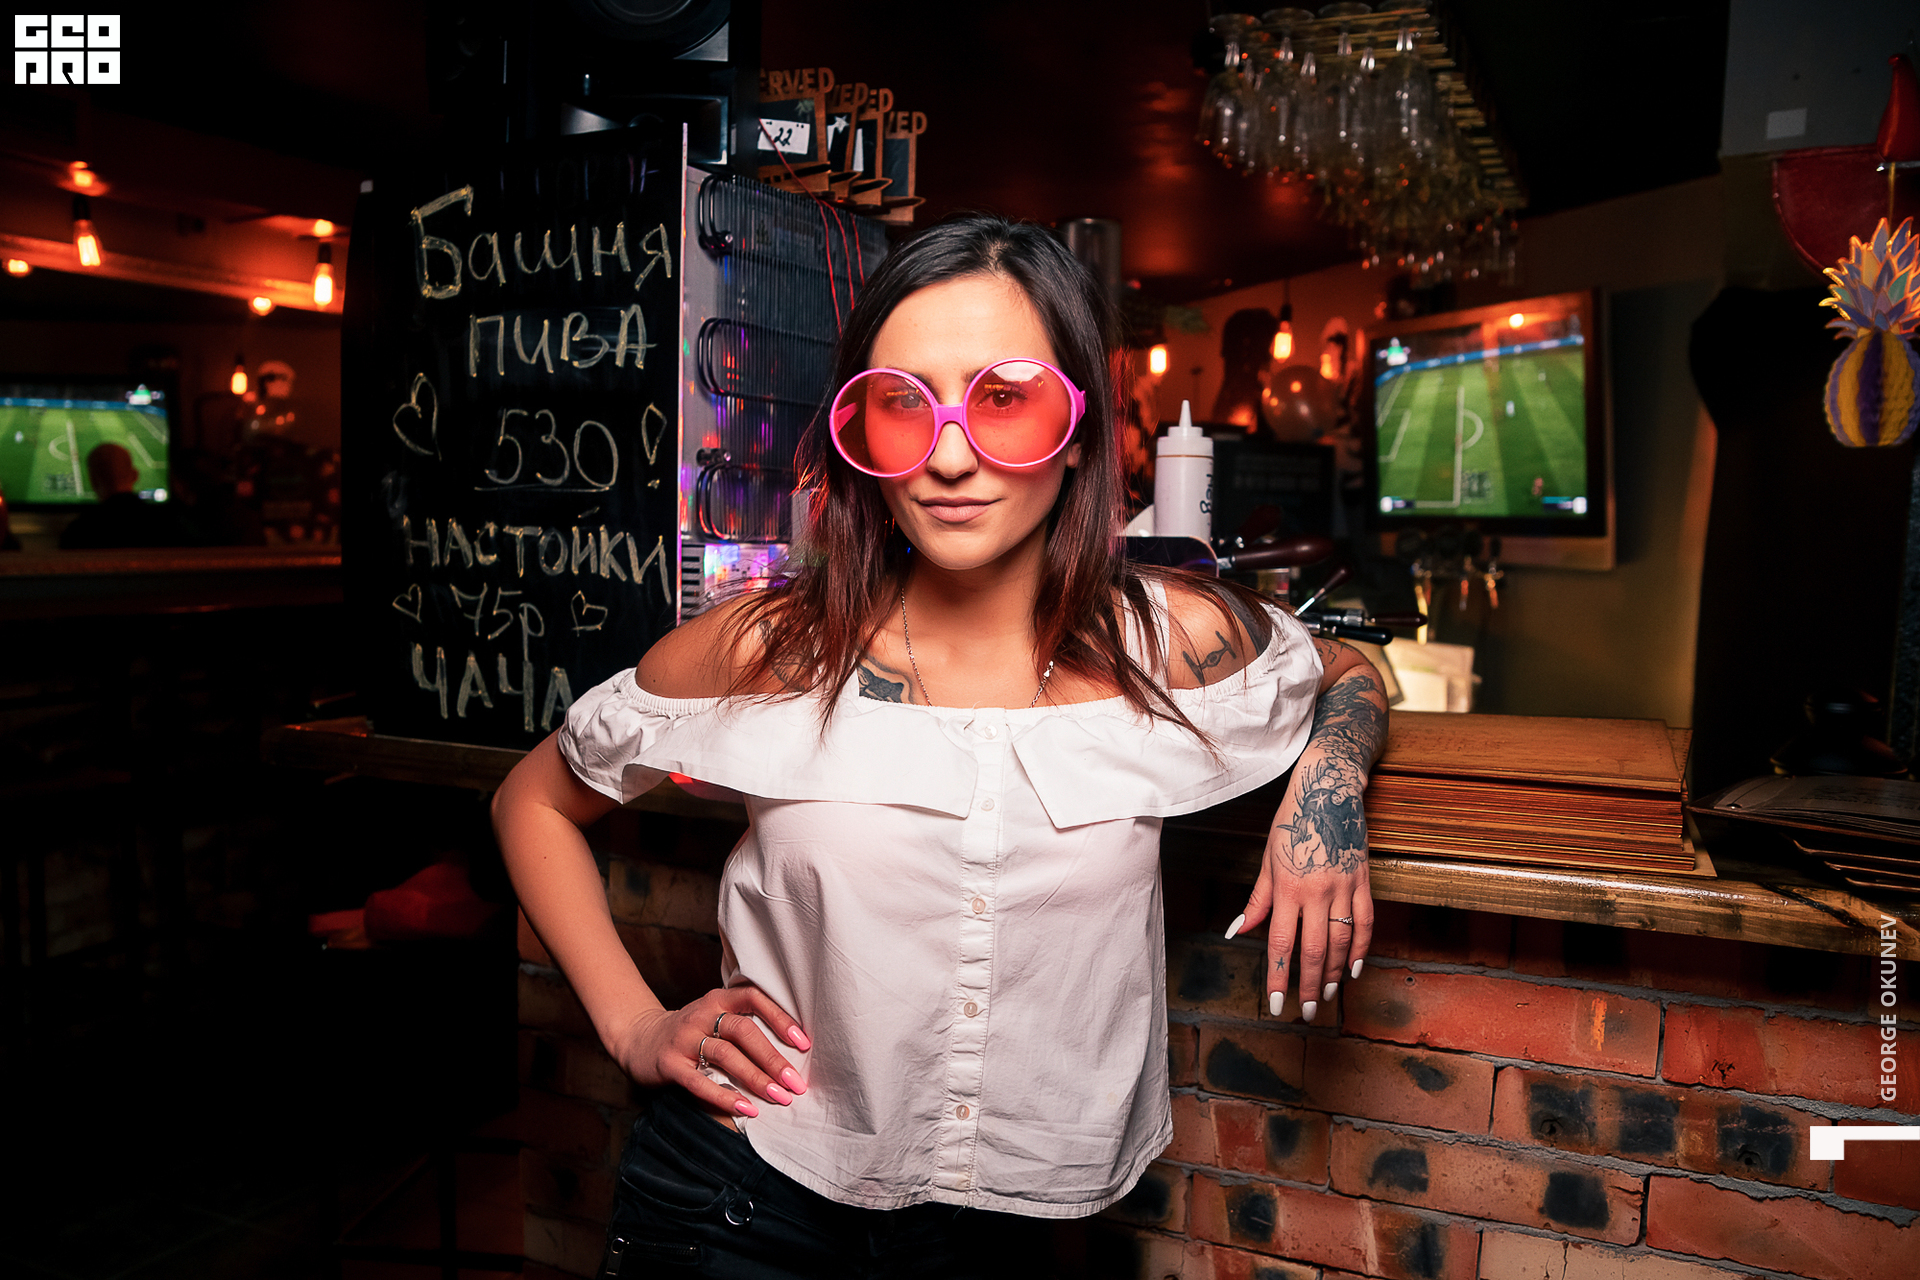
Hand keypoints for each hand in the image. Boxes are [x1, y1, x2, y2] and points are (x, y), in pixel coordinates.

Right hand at [612, 985, 811, 1118]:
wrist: (639, 1038)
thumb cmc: (691, 1031)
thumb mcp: (714, 1017)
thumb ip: (744, 1025)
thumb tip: (792, 1051)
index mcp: (718, 999)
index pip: (754, 999)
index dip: (780, 1018)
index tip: (803, 1043)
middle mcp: (702, 1014)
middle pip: (743, 1031)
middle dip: (773, 1058)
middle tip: (796, 1082)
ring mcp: (684, 1038)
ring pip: (725, 1055)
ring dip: (756, 1077)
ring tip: (778, 1096)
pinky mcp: (669, 1063)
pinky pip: (699, 1082)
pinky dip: (724, 1097)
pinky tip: (746, 1108)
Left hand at [1229, 752, 1374, 1021]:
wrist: (1327, 789)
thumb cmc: (1291, 823)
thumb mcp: (1267, 859)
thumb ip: (1257, 899)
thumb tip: (1238, 930)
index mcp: (1286, 887)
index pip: (1281, 943)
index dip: (1279, 977)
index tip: (1277, 1003)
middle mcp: (1316, 891)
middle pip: (1314, 950)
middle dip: (1309, 986)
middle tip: (1306, 1012)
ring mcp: (1343, 886)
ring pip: (1341, 942)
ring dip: (1335, 974)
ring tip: (1328, 996)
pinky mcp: (1363, 880)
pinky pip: (1365, 923)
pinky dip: (1362, 949)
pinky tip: (1355, 970)